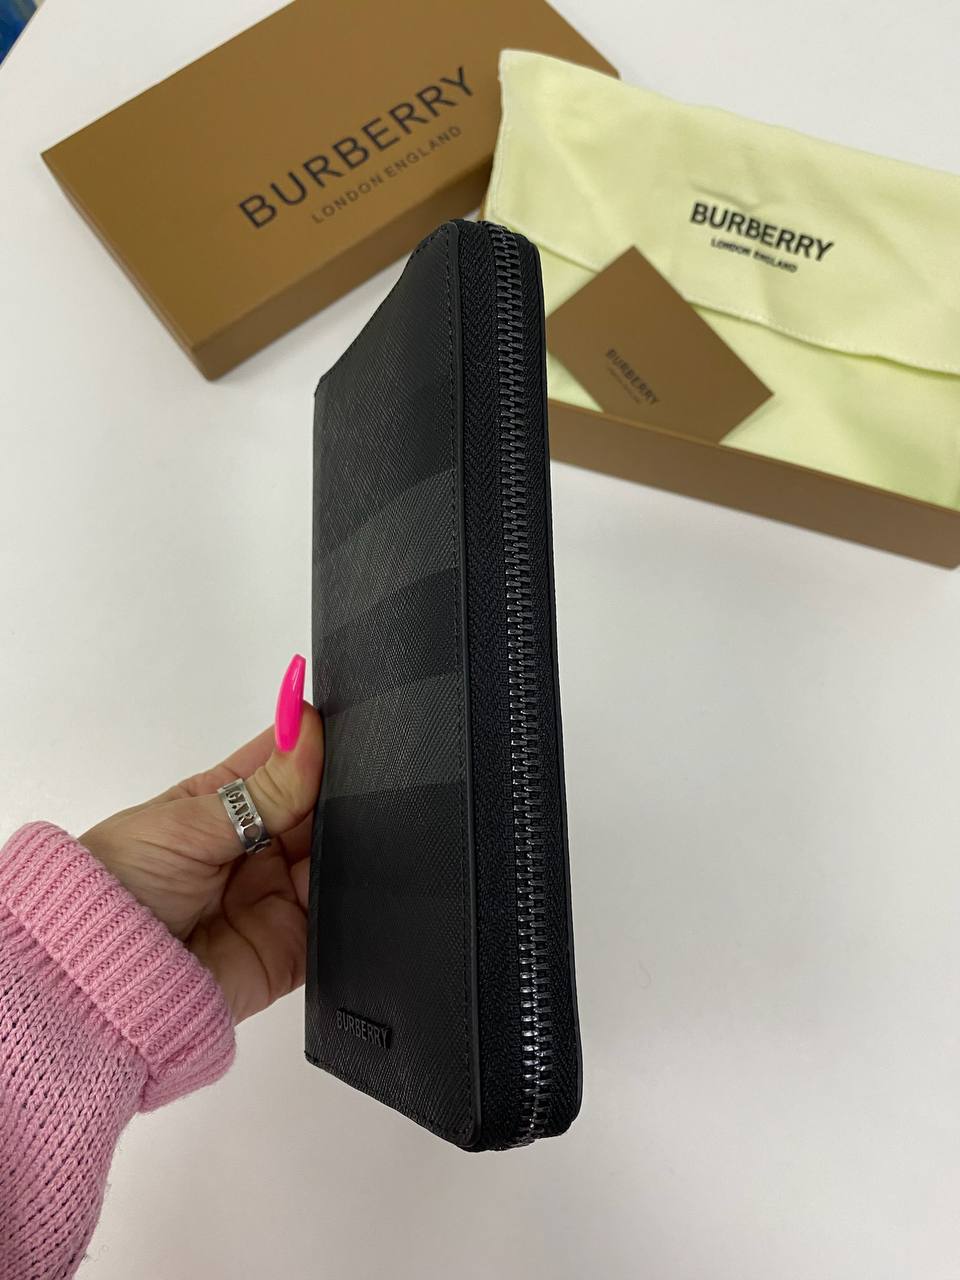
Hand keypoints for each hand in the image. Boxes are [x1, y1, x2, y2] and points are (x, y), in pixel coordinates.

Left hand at [81, 655, 323, 1022]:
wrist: (101, 980)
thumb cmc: (121, 885)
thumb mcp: (192, 823)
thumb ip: (264, 787)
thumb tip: (305, 725)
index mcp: (229, 804)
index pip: (285, 762)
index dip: (313, 742)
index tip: (342, 725)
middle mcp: (260, 846)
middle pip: (321, 809)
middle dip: (339, 794)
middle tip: (357, 781)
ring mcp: (281, 894)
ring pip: (339, 858)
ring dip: (350, 843)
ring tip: (352, 830)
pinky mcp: (297, 946)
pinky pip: (341, 919)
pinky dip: (355, 900)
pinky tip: (357, 877)